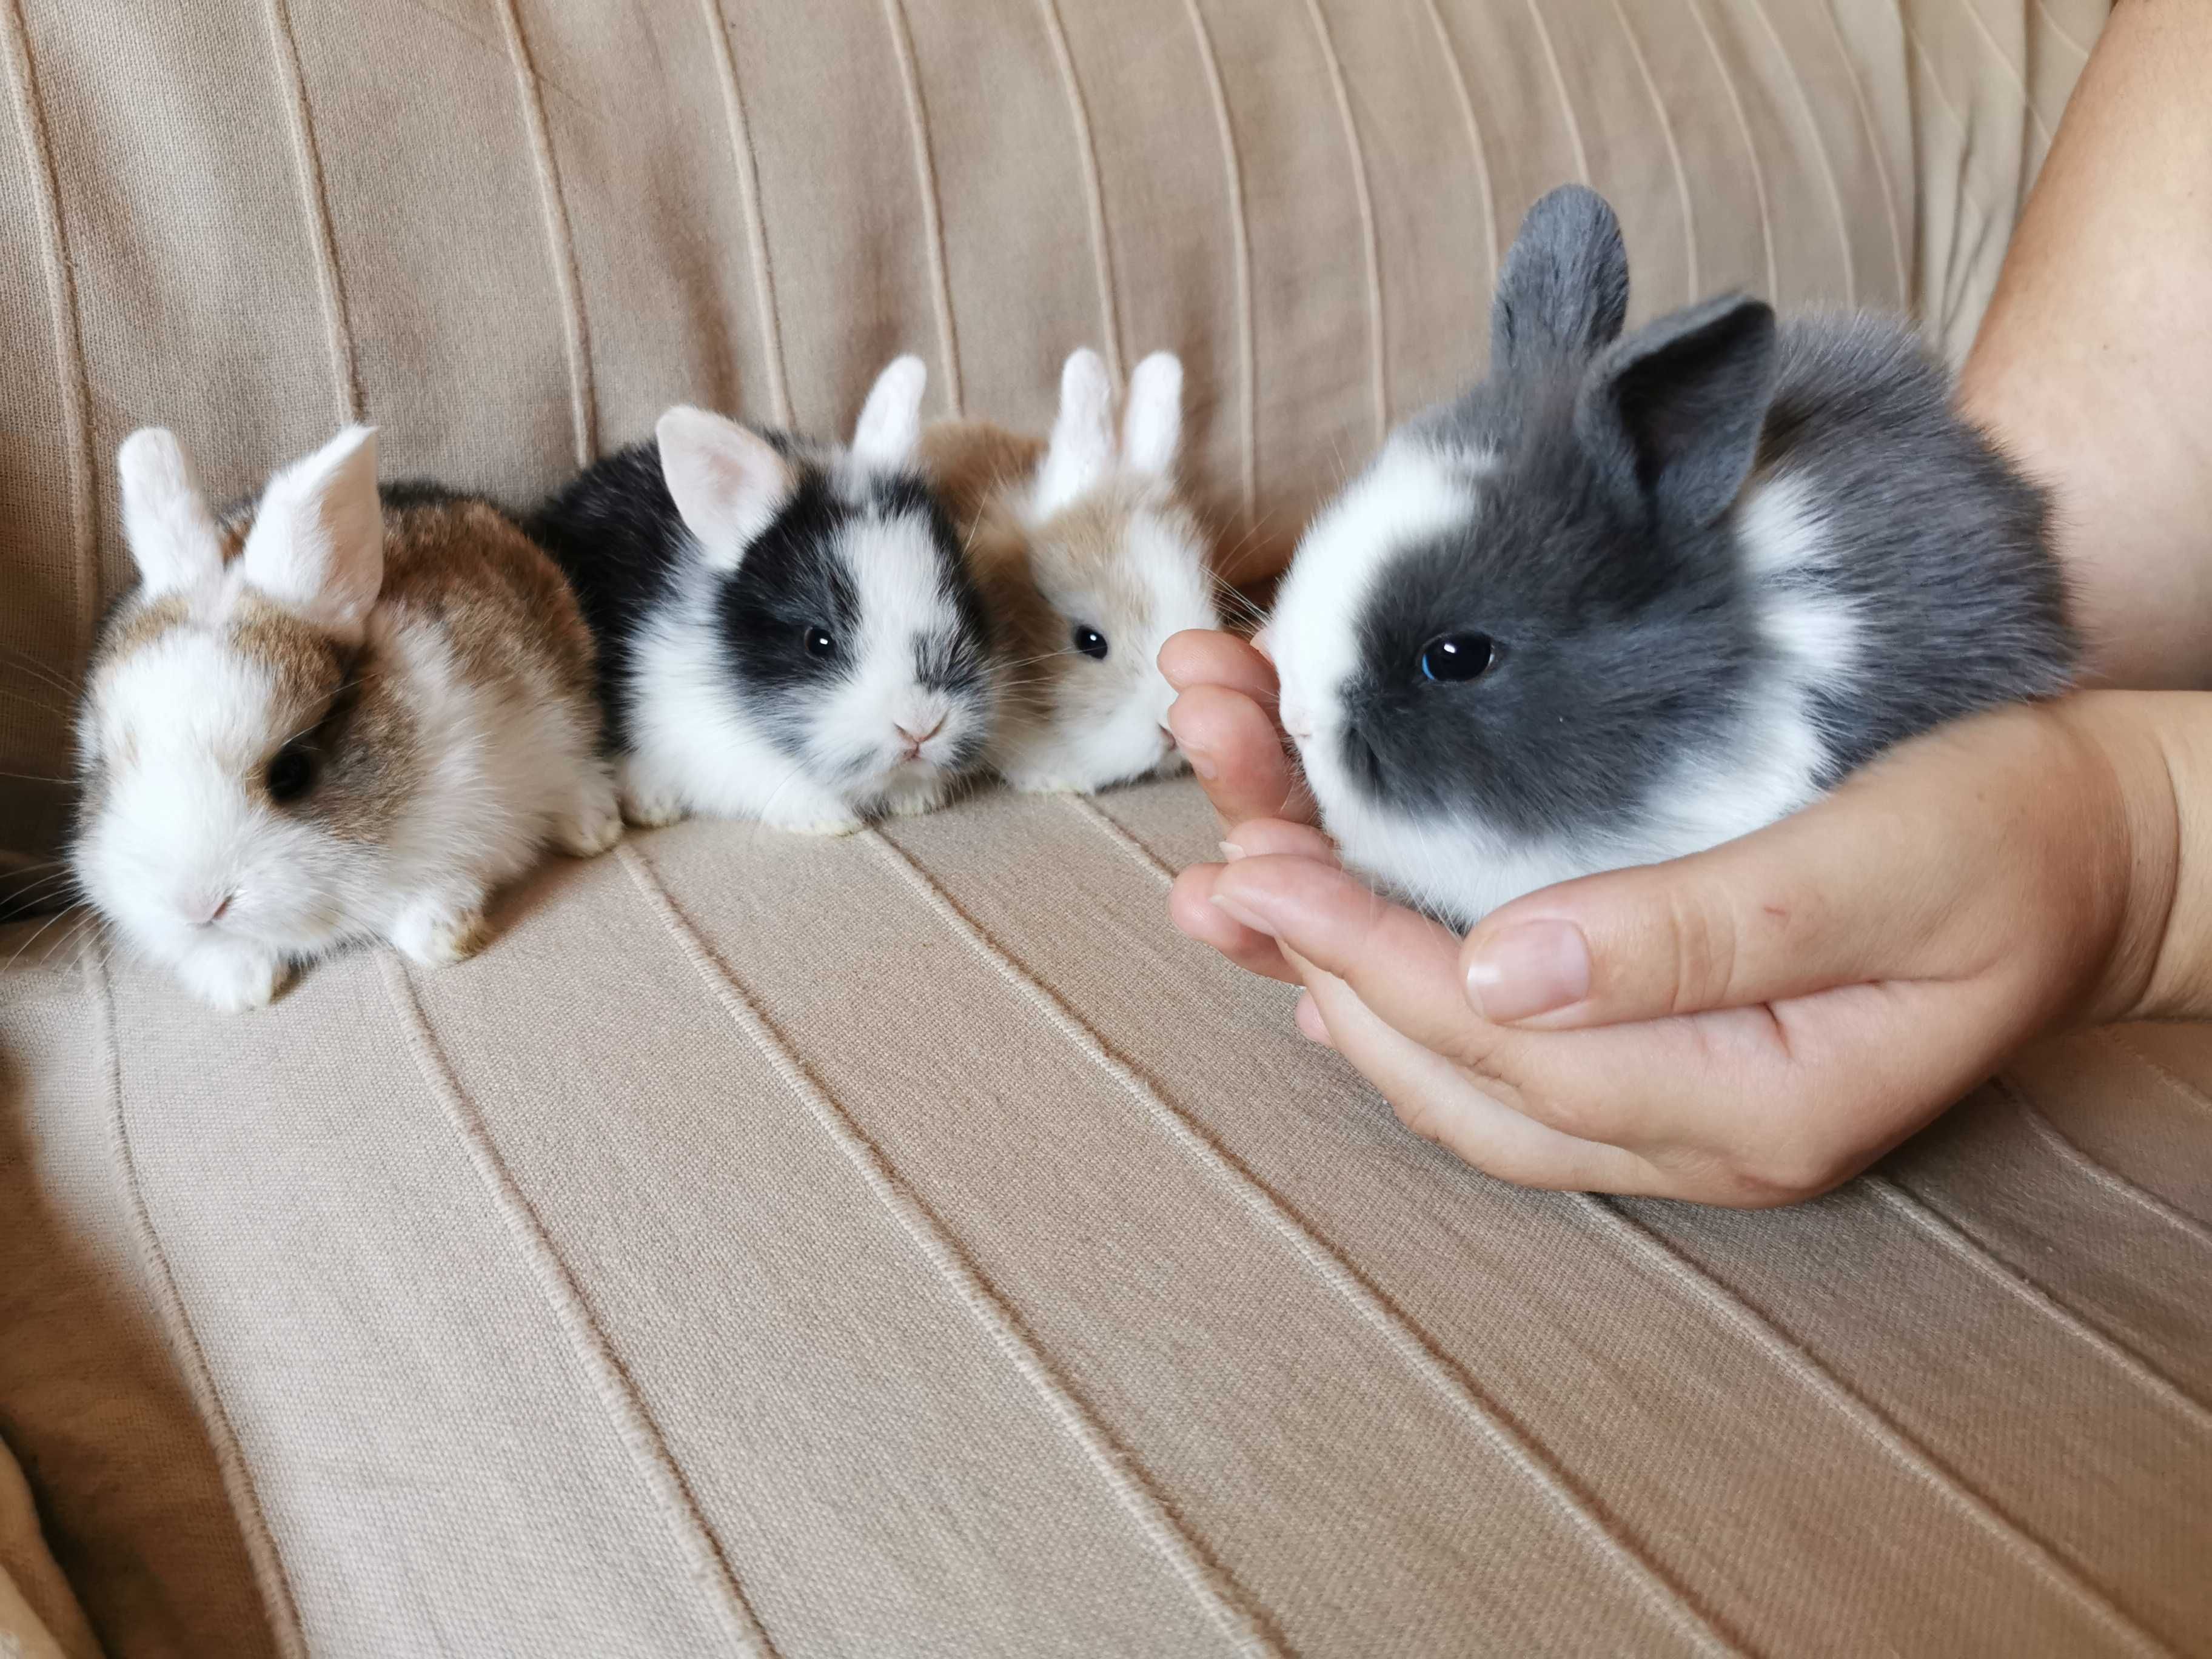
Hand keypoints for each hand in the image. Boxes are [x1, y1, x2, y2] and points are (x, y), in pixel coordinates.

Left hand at [1164, 630, 2190, 1204]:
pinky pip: (1491, 1039)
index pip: (1504, 1048)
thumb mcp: (1886, 864)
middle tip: (1211, 858)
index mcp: (1748, 1102)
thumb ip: (1703, 929)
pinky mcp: (1655, 1038)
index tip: (1257, 864)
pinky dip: (1394, 978)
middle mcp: (1685, 1126)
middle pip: (1449, 1065)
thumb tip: (1500, 969)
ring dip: (1328, 965)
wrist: (2103, 851)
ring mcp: (1667, 1095)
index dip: (1367, 956)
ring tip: (1224, 879)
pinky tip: (1318, 931)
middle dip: (1315, 955)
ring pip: (1452, 1059)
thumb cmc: (2017, 837)